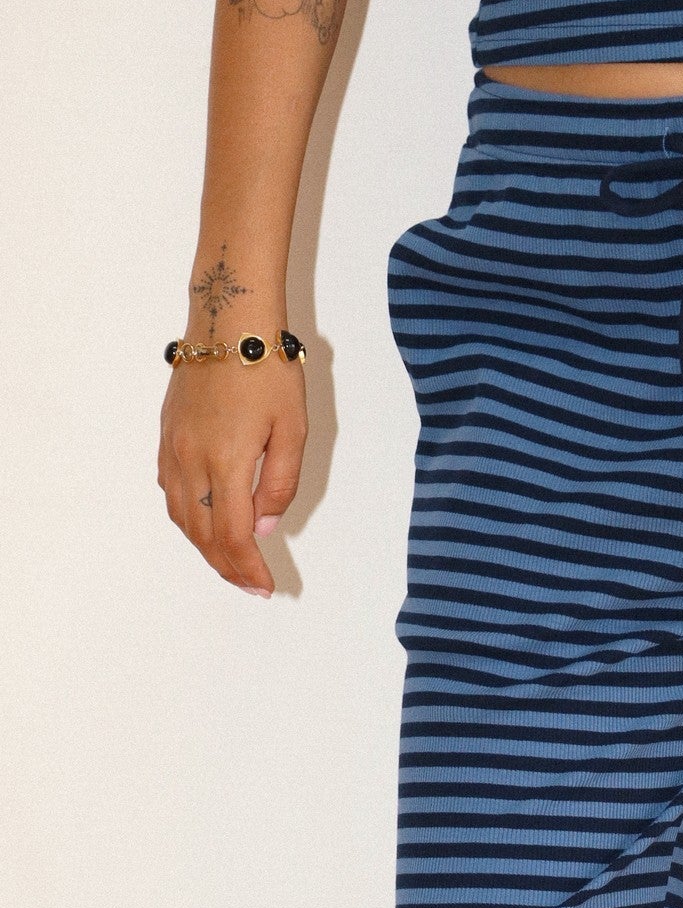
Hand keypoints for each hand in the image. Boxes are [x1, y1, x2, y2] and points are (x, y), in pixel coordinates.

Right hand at [158, 349, 307, 596]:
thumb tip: (265, 526)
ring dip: (204, 547)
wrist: (227, 320)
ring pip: (182, 516)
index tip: (264, 587)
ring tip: (229, 562)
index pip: (234, 536)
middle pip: (203, 534)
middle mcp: (192, 460)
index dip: (248, 569)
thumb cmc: (267, 369)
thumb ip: (280, 484)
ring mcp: (174, 447)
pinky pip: (171, 490)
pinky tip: (205, 522)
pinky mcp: (167, 434)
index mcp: (227, 463)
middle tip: (249, 585)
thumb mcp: (291, 429)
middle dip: (227, 566)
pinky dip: (187, 517)